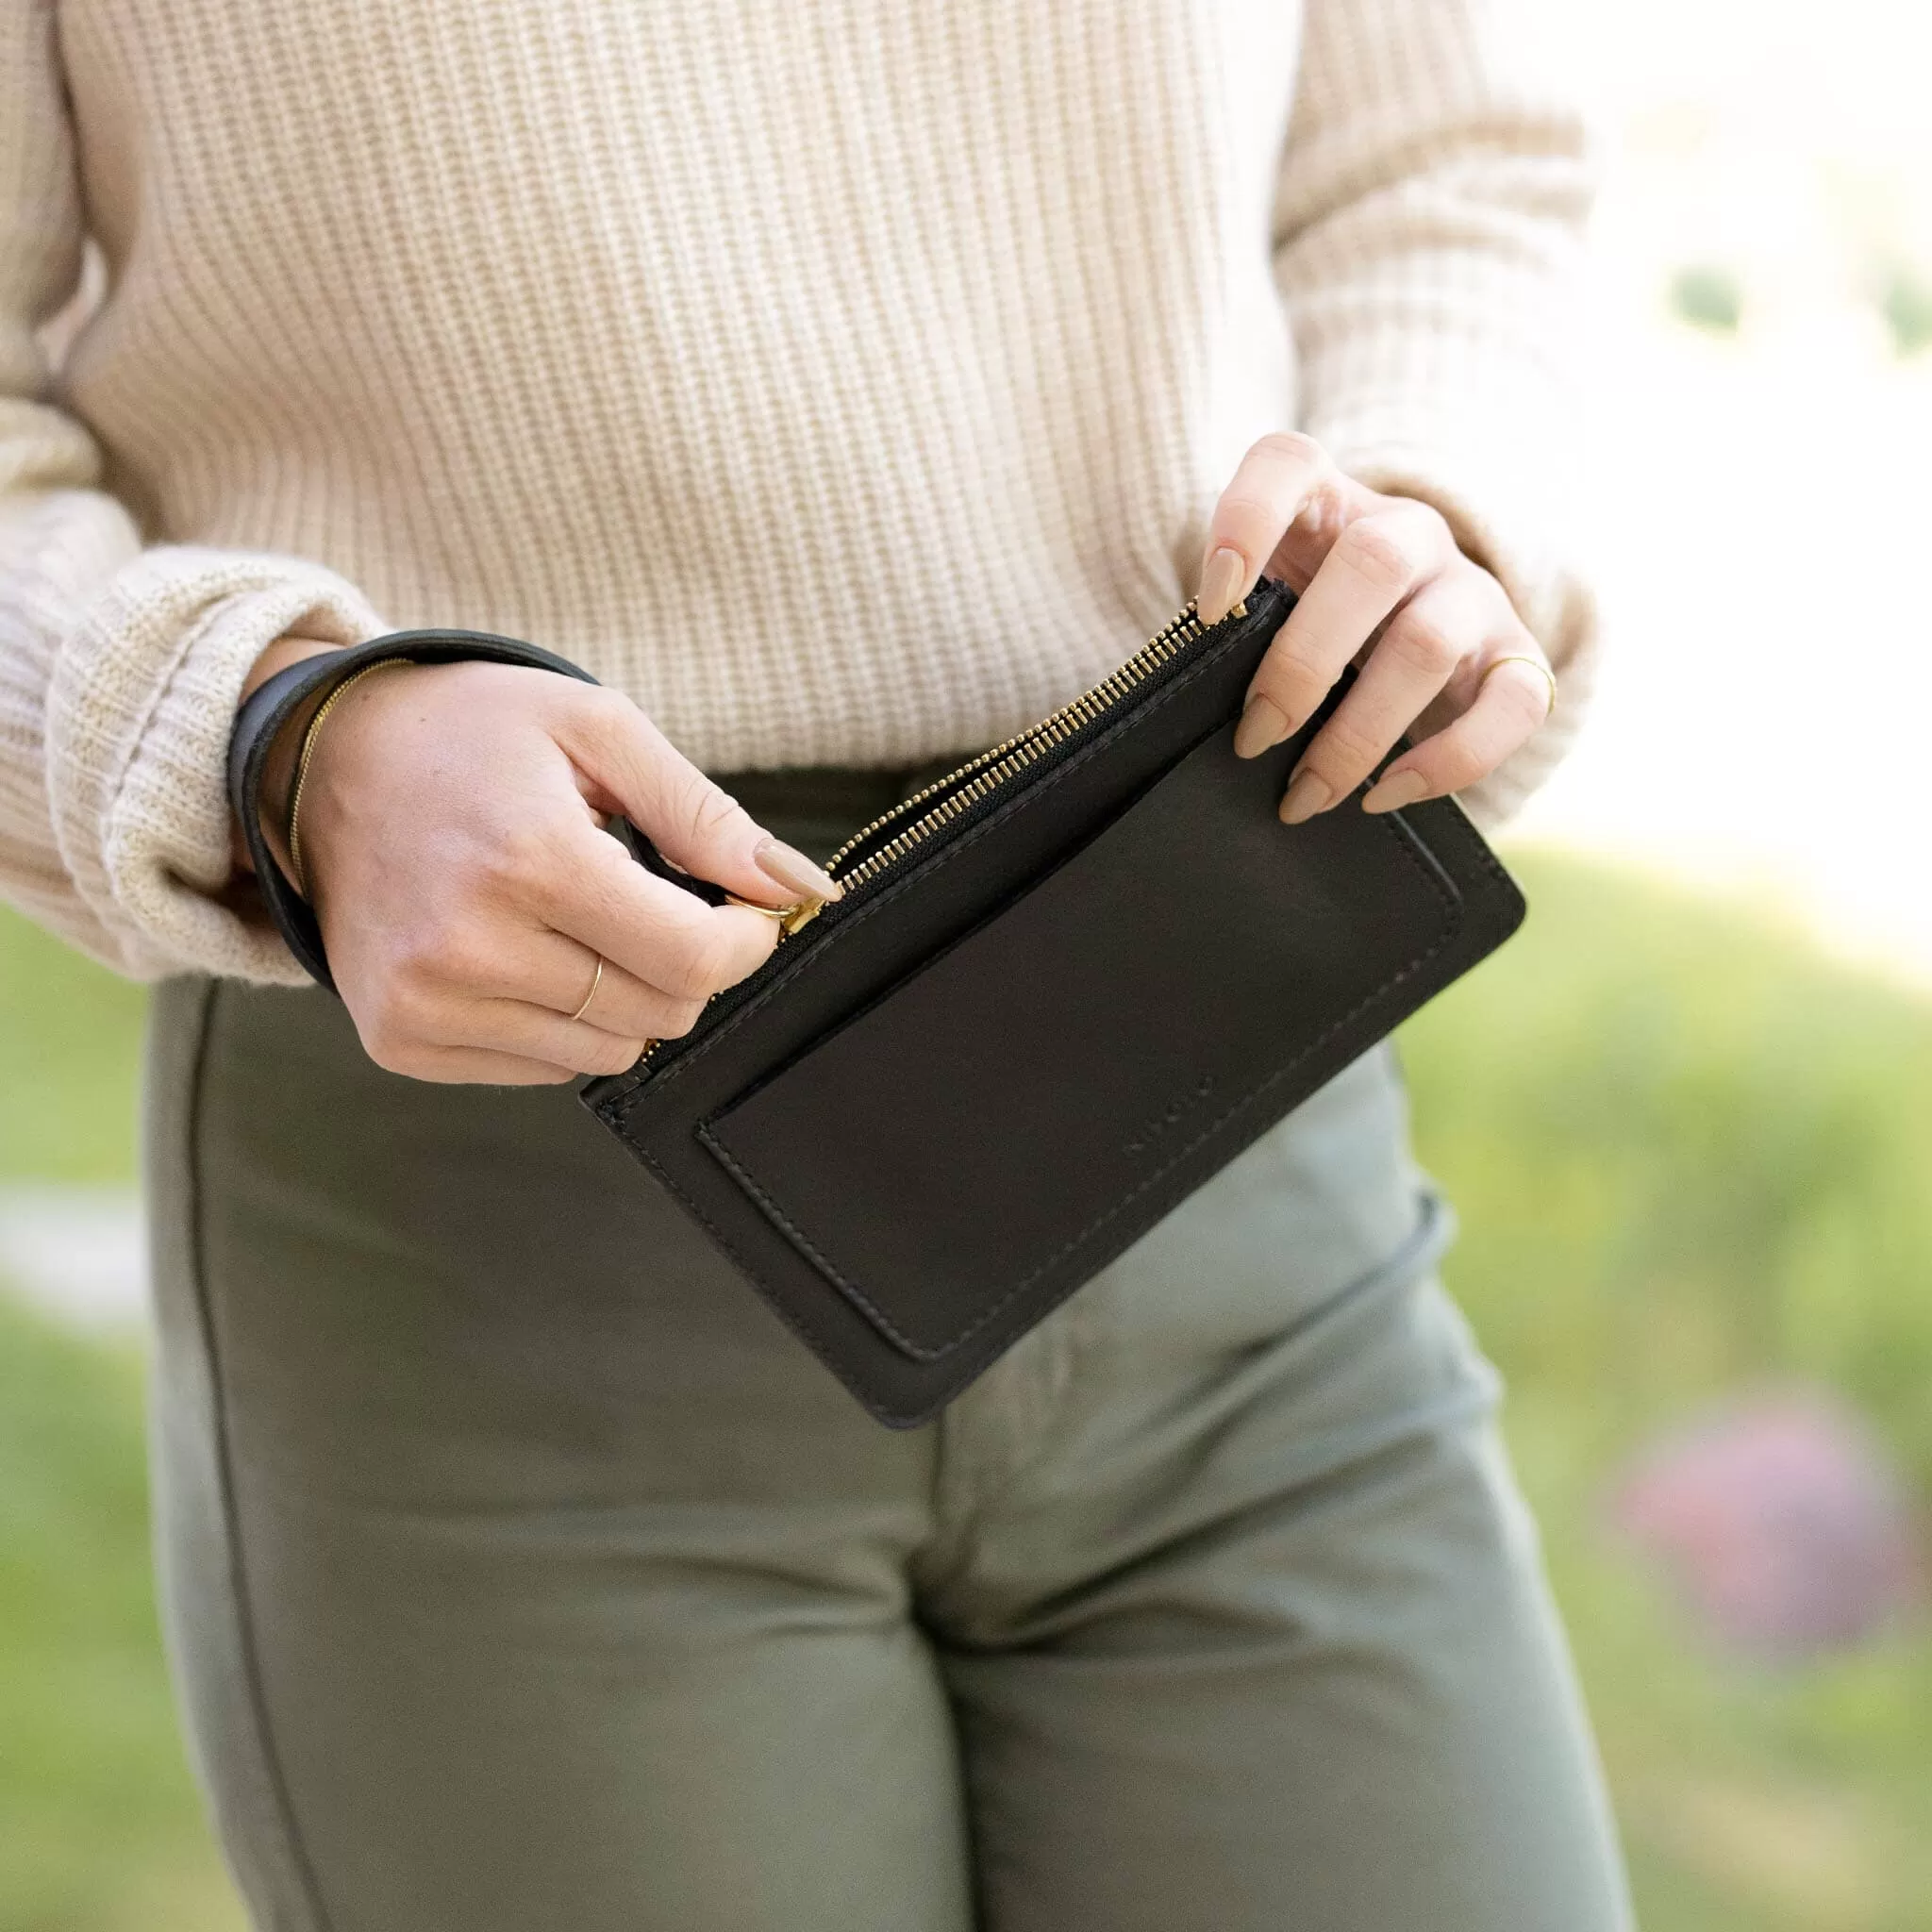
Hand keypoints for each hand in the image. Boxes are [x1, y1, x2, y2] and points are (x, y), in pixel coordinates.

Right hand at [235, 645, 840, 1084]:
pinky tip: (525, 950)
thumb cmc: (472, 734)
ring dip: (624, 997)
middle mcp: (468, 947)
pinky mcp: (400, 1040)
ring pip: (606, 1055)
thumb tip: (802, 888)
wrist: (318, 761)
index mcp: (529, 860)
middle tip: (650, 898)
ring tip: (575, 917)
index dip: (745, 940)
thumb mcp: (597, 729)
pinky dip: (560, 1021)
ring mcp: (426, 1004)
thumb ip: (705, 814)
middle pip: (658, 1014)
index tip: (743, 910)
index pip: (692, 960)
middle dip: (685, 964)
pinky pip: (540, 1069)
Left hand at [1196, 433, 1554, 820]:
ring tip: (1305, 793)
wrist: (1420, 649)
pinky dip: (1448, 762)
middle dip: (1302, 664)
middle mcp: (1409, 533)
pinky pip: (1512, 705)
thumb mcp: (1267, 611)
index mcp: (1328, 504)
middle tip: (1253, 738)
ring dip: (1357, 734)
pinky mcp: (1517, 658)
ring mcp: (1472, 592)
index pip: (1287, 464)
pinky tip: (1384, 794)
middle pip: (1374, 562)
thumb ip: (1233, 635)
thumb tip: (1187, 712)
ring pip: (1430, 643)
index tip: (1211, 610)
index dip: (1245, 522)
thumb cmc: (1313, 631)